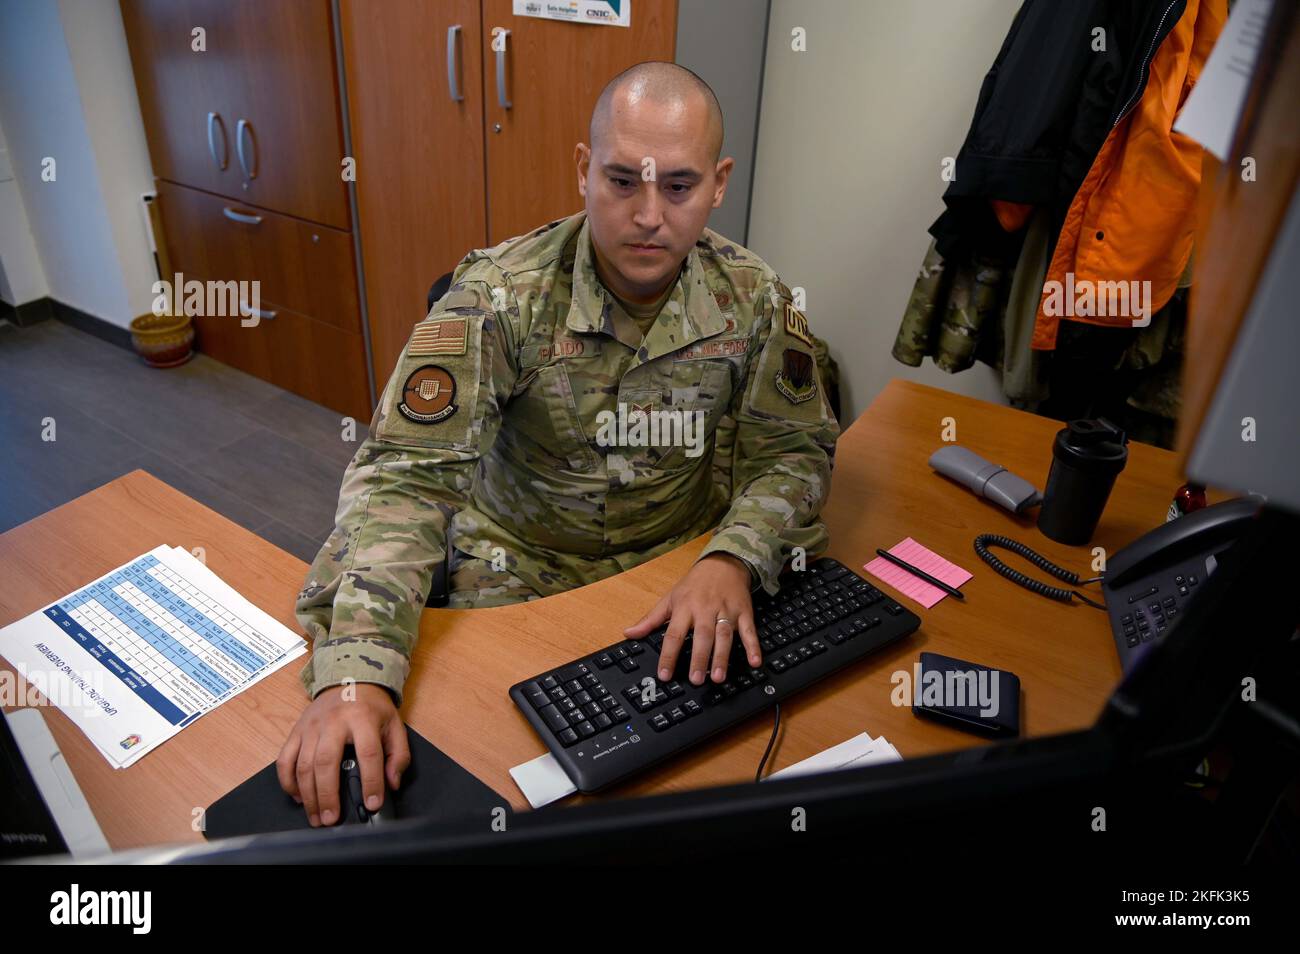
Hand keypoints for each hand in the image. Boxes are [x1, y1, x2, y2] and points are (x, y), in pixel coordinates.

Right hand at [276, 682, 409, 826]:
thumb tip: (391, 784)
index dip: (371, 782)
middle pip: (326, 762)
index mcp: (362, 718)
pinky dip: (288, 782)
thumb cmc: (372, 707)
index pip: (368, 754)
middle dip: (327, 795)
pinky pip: (285, 759)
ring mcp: (311, 727)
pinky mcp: (296, 731)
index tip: (372, 804)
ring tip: (316, 817)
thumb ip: (398, 755)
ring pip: (303, 764)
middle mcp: (333, 722)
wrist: (350, 679)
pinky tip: (297, 797)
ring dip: (308, 795)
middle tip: (331, 819)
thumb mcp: (394, 726)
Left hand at [624, 553, 761, 685]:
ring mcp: (726, 610)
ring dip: (722, 656)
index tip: (665, 675)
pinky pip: (749, 630)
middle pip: (702, 635)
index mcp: (685, 607)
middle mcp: (705, 609)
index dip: (668, 655)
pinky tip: (755, 661)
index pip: (674, 634)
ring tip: (718, 677)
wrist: (723, 563)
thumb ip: (650, 620)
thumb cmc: (694, 585)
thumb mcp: (670, 599)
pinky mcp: (744, 612)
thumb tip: (628, 633)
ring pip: (724, 635)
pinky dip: (753, 646)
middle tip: (696, 680)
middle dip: (699, 658)